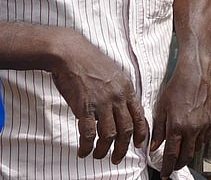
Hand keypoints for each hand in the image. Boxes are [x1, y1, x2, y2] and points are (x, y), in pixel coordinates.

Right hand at [49, 32, 148, 164]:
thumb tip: (120, 109)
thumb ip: (118, 91)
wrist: (69, 53)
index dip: (140, 133)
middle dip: (123, 148)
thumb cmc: (88, 62)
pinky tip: (83, 151)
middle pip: (126, 129)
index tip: (138, 144)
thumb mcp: (112, 73)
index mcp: (126, 88)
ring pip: (109, 135)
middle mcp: (118, 96)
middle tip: (117, 158)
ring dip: (104, 150)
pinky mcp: (85, 106)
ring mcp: (102, 101)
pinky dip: (87, 146)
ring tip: (98, 155)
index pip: (139, 116)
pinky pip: (89, 134)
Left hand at [150, 64, 210, 177]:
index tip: (164, 174)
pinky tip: (191, 139)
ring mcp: (203, 125)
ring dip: (188, 153)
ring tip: (181, 152)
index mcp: (177, 126)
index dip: (167, 167)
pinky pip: (204, 138)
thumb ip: (158, 130)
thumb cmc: (177, 87)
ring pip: (196, 148)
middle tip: (172, 167)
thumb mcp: (161, 108)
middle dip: (178, 165)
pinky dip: (197, 142)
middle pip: (186, 156)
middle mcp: (192, 128)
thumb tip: (154, 146)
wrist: (194, 74)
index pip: (171, 154)